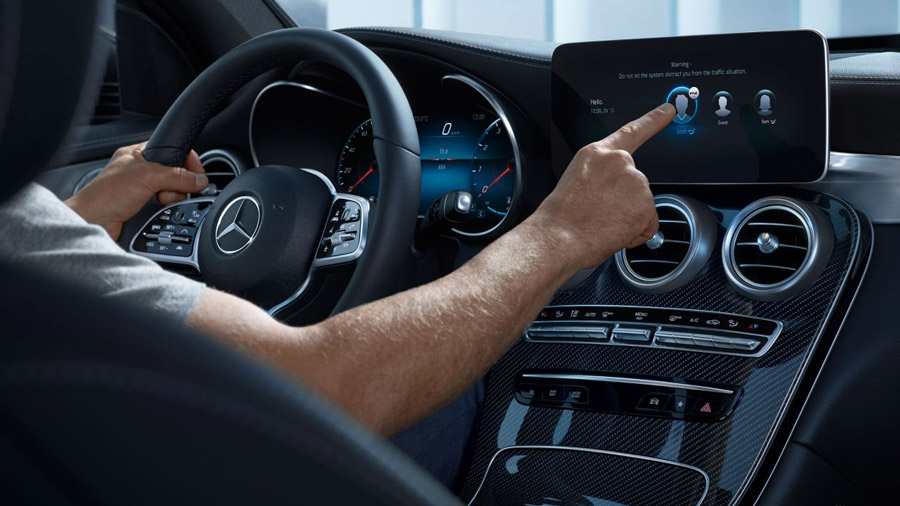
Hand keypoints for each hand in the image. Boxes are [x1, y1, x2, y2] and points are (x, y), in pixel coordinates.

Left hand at [66, 142, 208, 239]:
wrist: (92, 223)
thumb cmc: (104, 196)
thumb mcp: (147, 177)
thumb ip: (177, 176)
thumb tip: (200, 180)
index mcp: (138, 154)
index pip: (173, 149)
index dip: (187, 161)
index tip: (197, 175)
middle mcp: (140, 170)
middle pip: (176, 173)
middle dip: (178, 185)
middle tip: (168, 192)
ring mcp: (142, 190)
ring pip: (172, 192)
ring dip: (171, 199)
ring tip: (160, 202)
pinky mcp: (143, 208)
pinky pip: (165, 206)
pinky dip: (166, 210)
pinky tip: (157, 211)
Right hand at [529, 103, 674, 271]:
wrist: (556, 238)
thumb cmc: (559, 219)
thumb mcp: (577, 184)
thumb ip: (601, 180)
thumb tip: (613, 197)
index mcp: (596, 154)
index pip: (631, 131)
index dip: (653, 119)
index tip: (668, 109)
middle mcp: (619, 161)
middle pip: (635, 183)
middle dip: (625, 202)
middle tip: (599, 215)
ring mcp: (634, 181)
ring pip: (642, 205)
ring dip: (628, 219)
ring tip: (601, 224)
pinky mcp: (646, 203)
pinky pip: (648, 225)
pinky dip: (635, 234)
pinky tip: (613, 232)